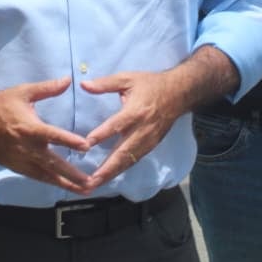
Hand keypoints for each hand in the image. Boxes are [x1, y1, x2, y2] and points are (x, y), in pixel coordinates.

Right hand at [0, 77, 93, 194]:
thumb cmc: (0, 105)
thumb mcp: (23, 92)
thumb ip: (47, 88)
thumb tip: (68, 80)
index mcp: (29, 127)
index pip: (52, 135)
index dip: (69, 141)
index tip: (86, 147)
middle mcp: (26, 147)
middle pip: (52, 163)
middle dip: (72, 174)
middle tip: (91, 182)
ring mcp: (20, 160)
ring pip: (45, 175)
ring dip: (65, 184)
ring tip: (84, 191)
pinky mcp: (15, 167)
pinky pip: (36, 177)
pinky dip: (51, 182)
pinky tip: (64, 187)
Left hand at [79, 71, 186, 190]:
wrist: (179, 93)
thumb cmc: (150, 84)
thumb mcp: (127, 78)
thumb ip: (105, 83)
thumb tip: (83, 85)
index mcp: (136, 111)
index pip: (117, 125)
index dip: (102, 134)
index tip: (87, 144)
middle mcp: (142, 129)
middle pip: (124, 152)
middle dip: (107, 168)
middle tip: (91, 180)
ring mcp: (148, 140)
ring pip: (129, 160)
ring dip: (113, 173)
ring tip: (96, 184)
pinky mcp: (152, 145)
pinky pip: (135, 160)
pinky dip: (122, 170)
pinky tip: (110, 177)